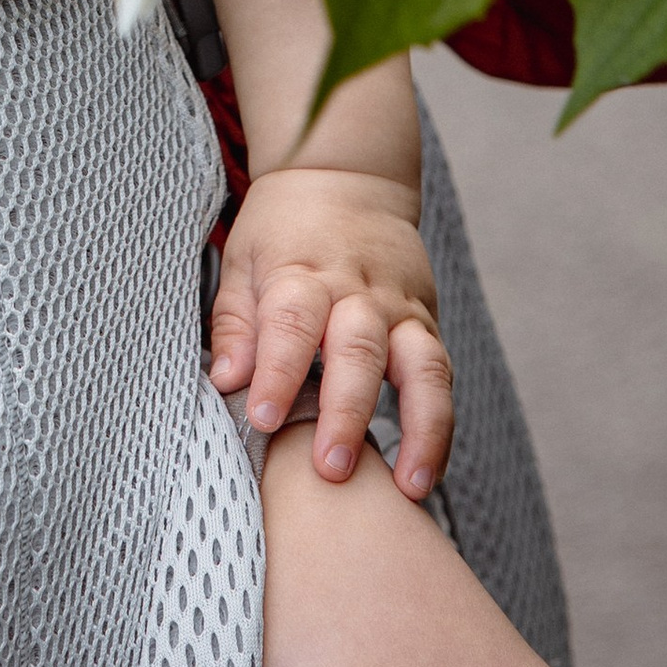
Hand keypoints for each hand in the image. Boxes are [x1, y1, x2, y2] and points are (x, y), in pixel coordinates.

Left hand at [209, 166, 453, 501]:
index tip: (261, 417)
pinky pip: (440, 377)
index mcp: (302, 274)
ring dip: (420, 428)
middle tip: (330, 469)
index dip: (276, 371)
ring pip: (421, 368)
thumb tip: (226, 380)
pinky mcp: (426, 323)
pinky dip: (440, 427)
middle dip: (346, 412)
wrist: (347, 179)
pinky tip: (428, 473)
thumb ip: (237, 322)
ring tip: (409, 487)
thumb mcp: (244, 260)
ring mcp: (400, 309)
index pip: (290, 324)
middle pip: (358, 352)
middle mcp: (358, 293)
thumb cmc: (284, 230)